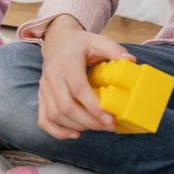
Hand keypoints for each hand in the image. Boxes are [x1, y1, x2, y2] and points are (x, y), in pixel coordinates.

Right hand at [38, 15, 135, 139]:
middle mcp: (52, 76)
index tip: (110, 117)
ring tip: (97, 127)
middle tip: (108, 126)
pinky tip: (75, 134)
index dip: (94, 106)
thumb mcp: (98, 40)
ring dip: (77, 126)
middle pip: (66, 106)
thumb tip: (131, 61)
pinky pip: (44, 119)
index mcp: (67, 62)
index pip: (78, 88)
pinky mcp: (42, 95)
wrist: (56, 39)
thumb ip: (114, 50)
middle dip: (88, 121)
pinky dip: (57, 131)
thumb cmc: (80, 42)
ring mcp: (45, 87)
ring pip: (55, 114)